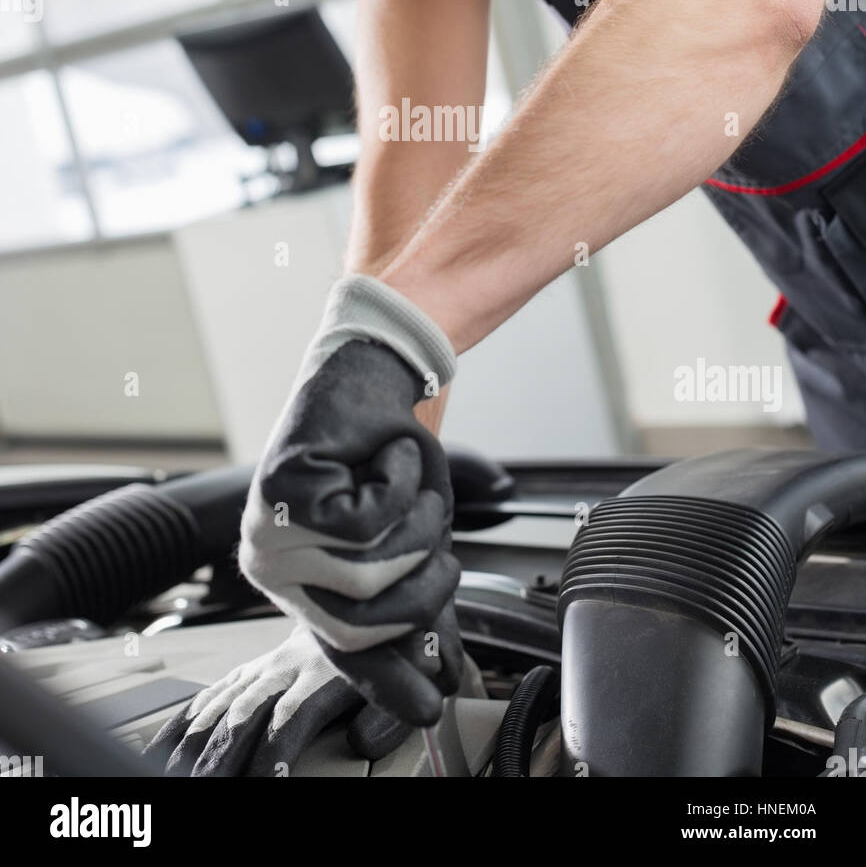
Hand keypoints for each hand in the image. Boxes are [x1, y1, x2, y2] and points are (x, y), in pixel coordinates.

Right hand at [141, 620, 412, 776]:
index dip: (273, 752)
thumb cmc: (391, 645)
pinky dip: (183, 722)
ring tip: (170, 776)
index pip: (291, 718)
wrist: (366, 589)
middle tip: (197, 789)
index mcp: (323, 674)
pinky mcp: (250, 670)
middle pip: (245, 717)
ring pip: (219, 708)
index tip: (263, 781)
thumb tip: (363, 742)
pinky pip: (209, 696)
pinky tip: (162, 748)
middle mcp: (285, 668)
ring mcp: (263, 668)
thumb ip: (387, 712)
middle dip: (219, 758)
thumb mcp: (406, 674)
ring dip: (193, 746)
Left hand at [238, 274, 463, 725]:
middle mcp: (274, 567)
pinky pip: (365, 521)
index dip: (389, 681)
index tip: (427, 704)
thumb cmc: (389, 454)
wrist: (375, 372)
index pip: (342, 651)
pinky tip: (385, 456)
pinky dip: (400, 482)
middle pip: (367, 617)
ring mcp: (267, 533)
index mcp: (302, 582)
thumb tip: (436, 671)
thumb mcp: (413, 537)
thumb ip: (414, 599)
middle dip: (424, 574)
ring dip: (416, 518)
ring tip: (400, 478)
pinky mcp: (278, 496)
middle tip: (434, 523)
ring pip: (369, 568)